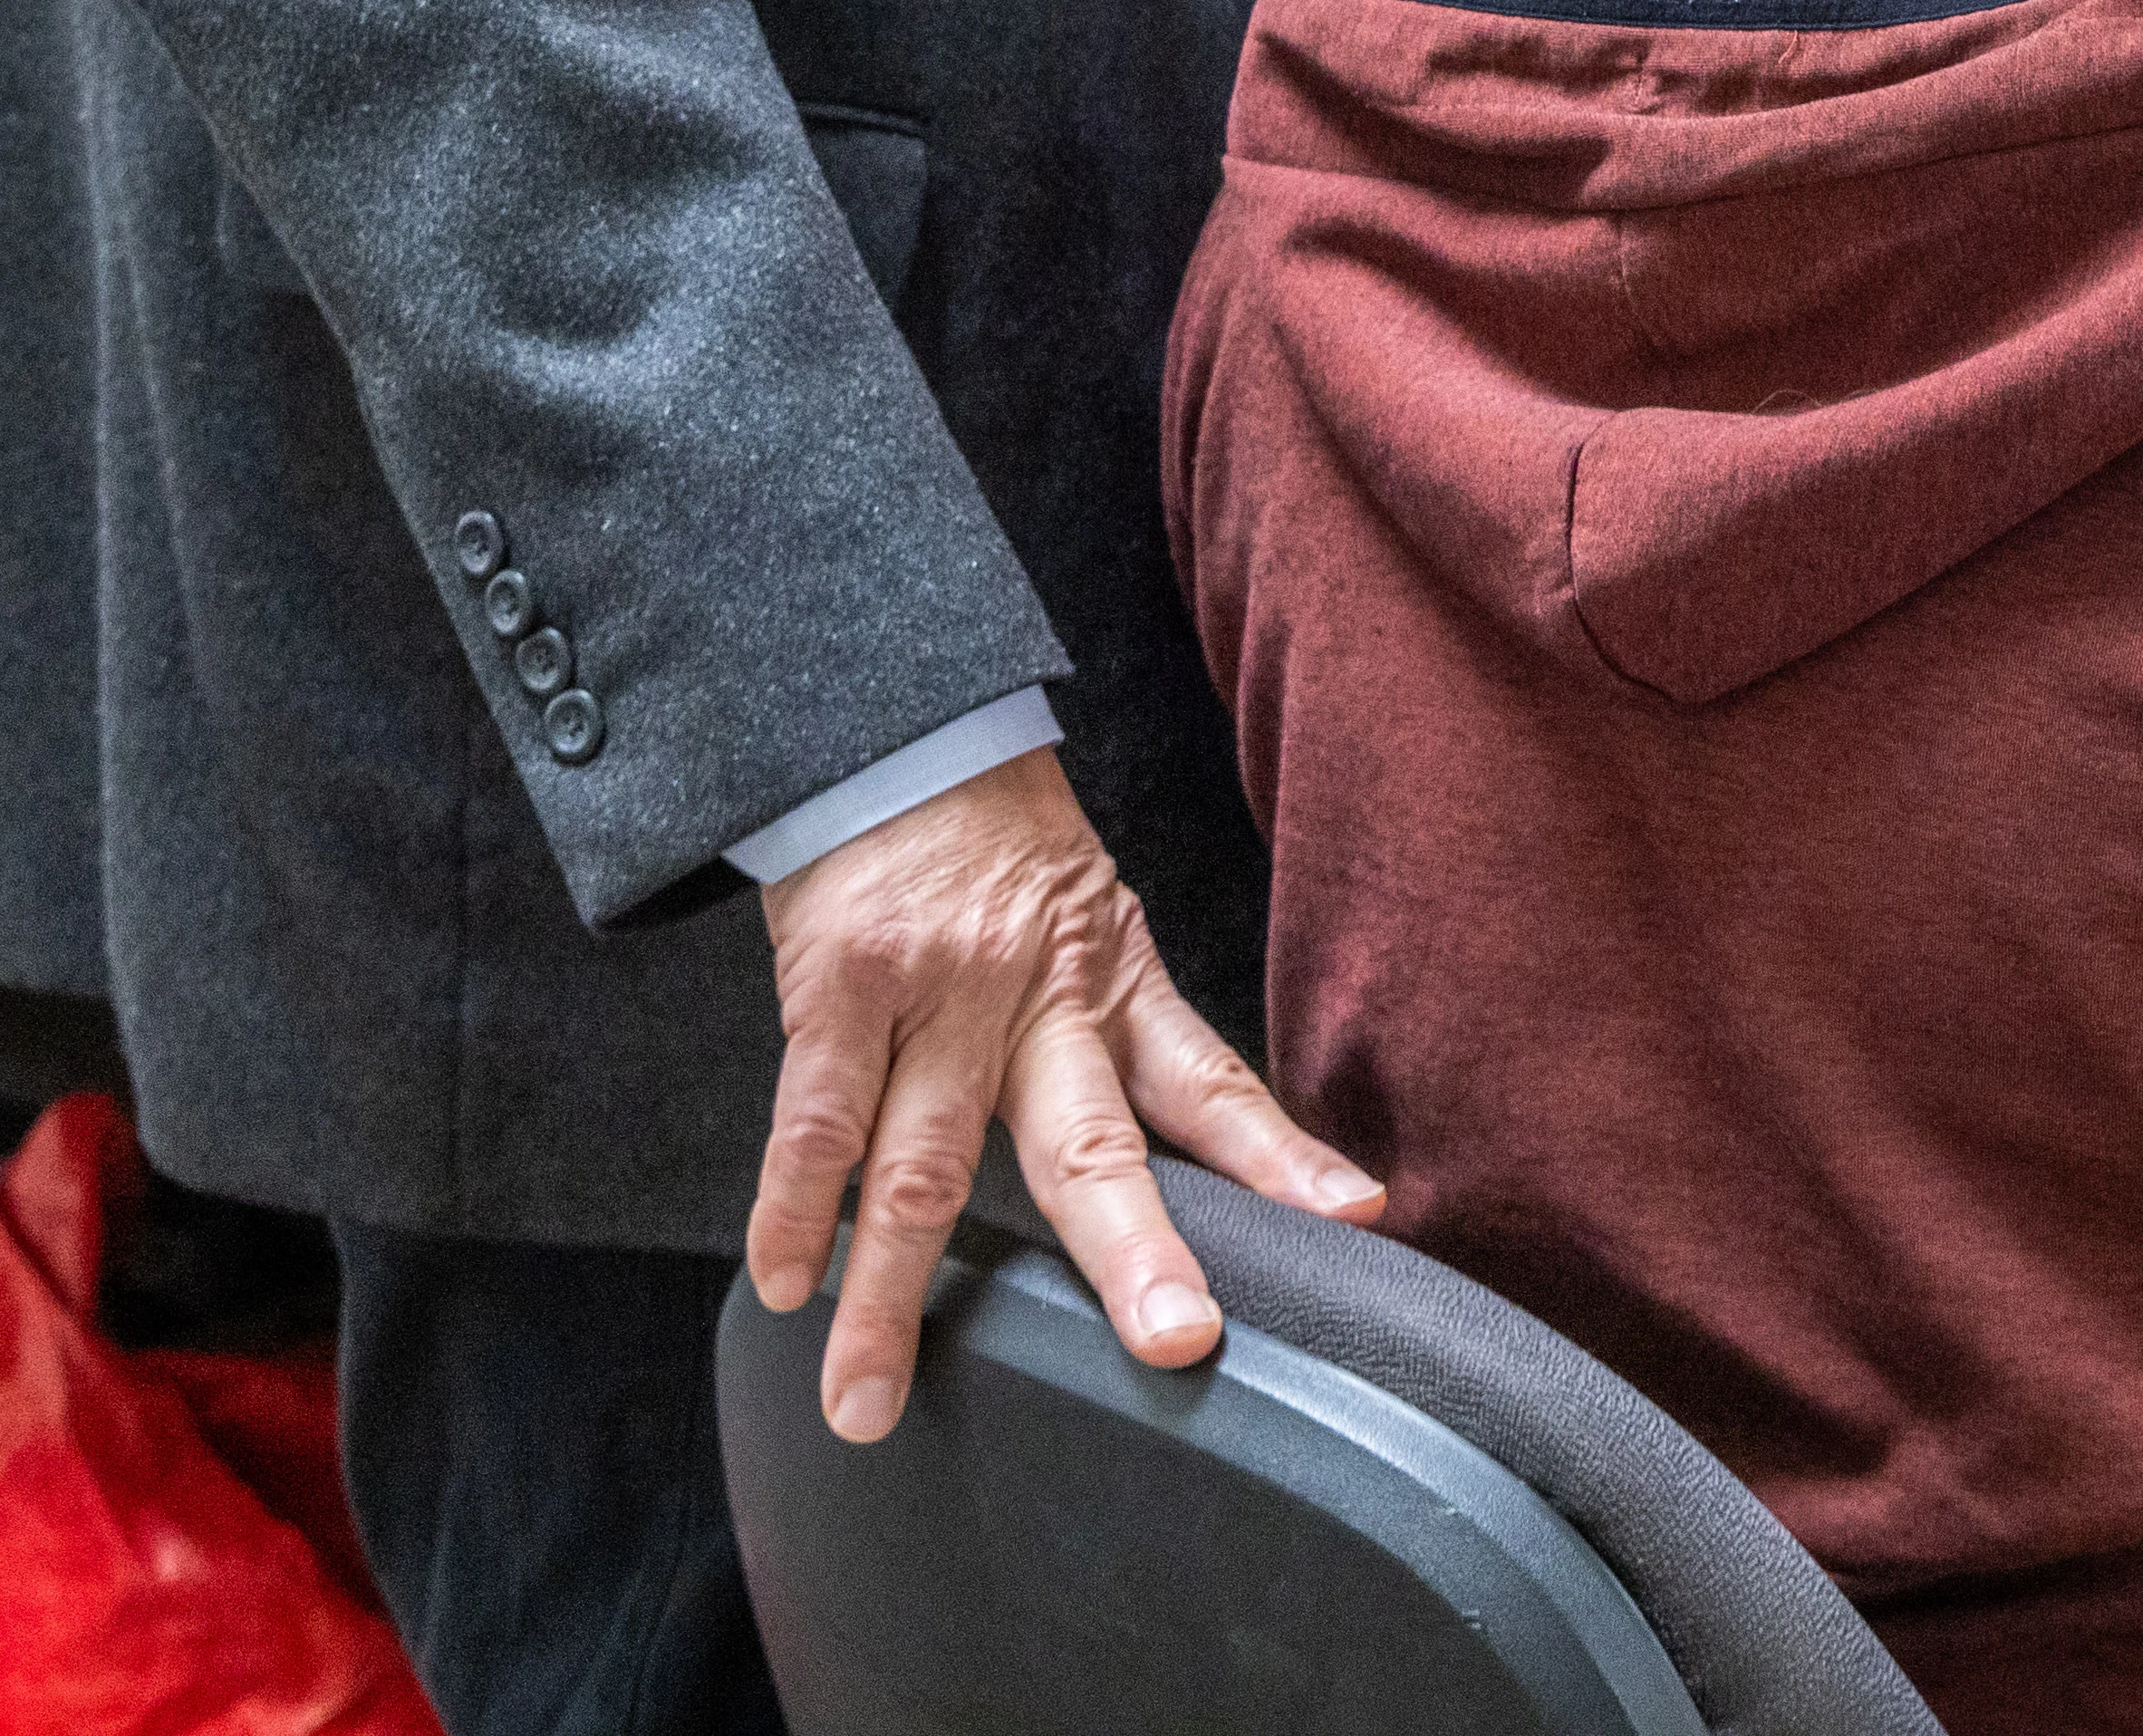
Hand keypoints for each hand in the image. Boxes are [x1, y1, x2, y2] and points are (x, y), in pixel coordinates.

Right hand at [747, 746, 1381, 1440]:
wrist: (899, 743)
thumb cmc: (1002, 860)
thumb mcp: (1100, 933)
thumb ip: (1137, 1054)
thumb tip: (1226, 1174)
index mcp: (1117, 986)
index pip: (1213, 1085)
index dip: (1280, 1156)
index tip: (1352, 1221)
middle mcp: (1037, 1000)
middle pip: (1090, 1142)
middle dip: (1134, 1249)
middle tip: (1173, 1344)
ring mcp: (936, 997)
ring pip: (922, 1166)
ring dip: (893, 1293)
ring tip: (869, 1399)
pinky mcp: (839, 991)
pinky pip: (816, 1121)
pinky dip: (796, 1212)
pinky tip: (790, 1288)